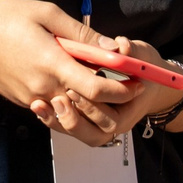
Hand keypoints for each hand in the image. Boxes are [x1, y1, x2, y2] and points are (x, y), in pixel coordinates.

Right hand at [0, 0, 135, 136]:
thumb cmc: (6, 18)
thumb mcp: (47, 12)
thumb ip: (82, 33)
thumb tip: (112, 47)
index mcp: (52, 63)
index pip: (97, 89)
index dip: (122, 89)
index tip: (137, 81)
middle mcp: (44, 87)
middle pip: (89, 106)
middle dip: (112, 98)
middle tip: (128, 83)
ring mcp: (32, 98)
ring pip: (72, 108)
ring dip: (91, 99)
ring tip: (99, 78)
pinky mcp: (24, 102)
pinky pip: (55, 105)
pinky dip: (70, 97)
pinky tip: (71, 77)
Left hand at [43, 34, 181, 146]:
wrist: (144, 81)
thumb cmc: (141, 67)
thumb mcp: (141, 53)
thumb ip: (130, 50)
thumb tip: (121, 48)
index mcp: (130, 107)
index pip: (112, 118)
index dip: (94, 107)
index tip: (76, 89)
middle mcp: (115, 121)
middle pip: (94, 134)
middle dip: (75, 119)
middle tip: (57, 100)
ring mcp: (100, 124)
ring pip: (78, 134)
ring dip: (60, 122)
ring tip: (40, 105)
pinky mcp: (85, 120)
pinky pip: (68, 127)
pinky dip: (53, 119)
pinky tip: (38, 105)